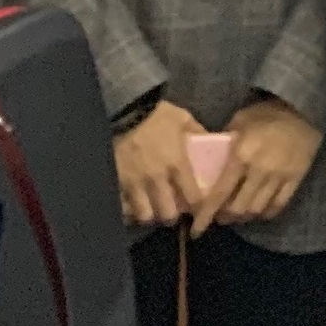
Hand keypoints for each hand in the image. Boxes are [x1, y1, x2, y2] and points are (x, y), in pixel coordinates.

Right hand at [112, 99, 206, 228]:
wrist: (122, 108)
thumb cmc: (155, 114)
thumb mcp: (183, 119)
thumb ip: (198, 132)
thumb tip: (211, 141)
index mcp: (177, 165)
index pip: (193, 198)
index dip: (197, 208)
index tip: (197, 208)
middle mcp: (156, 179)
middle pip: (167, 214)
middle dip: (171, 217)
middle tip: (171, 211)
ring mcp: (133, 182)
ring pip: (143, 214)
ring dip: (148, 214)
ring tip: (150, 209)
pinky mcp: (114, 180)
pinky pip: (121, 205)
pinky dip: (126, 209)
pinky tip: (130, 205)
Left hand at [195, 98, 323, 232]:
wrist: (302, 109)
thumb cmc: (264, 113)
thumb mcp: (237, 123)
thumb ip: (224, 144)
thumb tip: (209, 162)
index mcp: (240, 157)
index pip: (220, 193)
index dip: (206, 214)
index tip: (196, 230)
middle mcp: (259, 171)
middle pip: (239, 207)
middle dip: (226, 217)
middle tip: (219, 217)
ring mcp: (279, 176)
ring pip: (258, 209)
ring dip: (245, 216)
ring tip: (238, 215)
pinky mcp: (296, 178)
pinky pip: (280, 204)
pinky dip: (267, 213)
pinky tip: (260, 212)